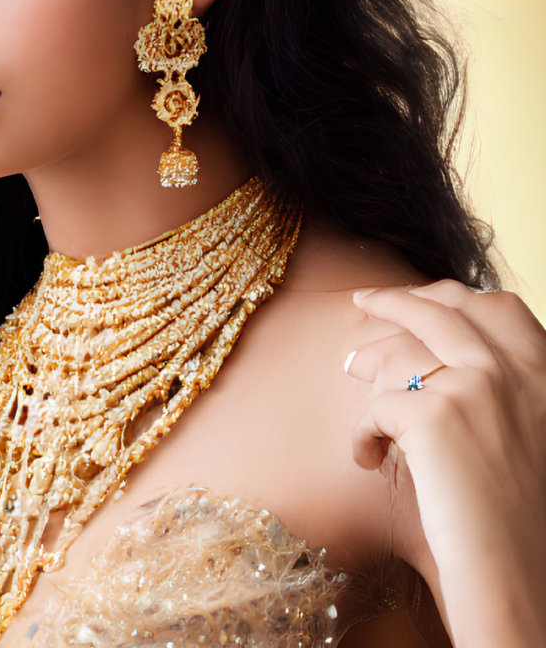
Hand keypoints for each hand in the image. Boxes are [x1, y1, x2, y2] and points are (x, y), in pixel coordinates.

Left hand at [345, 280, 545, 646]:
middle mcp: (515, 370)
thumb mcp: (526, 441)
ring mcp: (474, 387)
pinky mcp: (432, 416)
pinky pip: (375, 407)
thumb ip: (497, 398)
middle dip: (396, 299)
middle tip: (362, 301)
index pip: (499, 308)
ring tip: (347, 369)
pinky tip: (368, 459)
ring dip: (368, 356)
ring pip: (401, 345)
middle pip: (443, 308)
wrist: (520, 577)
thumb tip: (428, 364)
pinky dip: (362, 432)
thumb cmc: (518, 523)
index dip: (451, 297)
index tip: (418, 298)